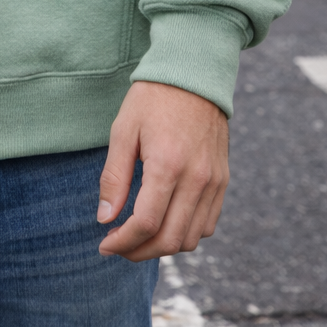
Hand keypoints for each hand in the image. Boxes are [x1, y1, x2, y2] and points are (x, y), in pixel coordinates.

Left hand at [96, 81, 228, 261]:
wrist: (193, 74)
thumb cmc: (152, 99)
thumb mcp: (123, 130)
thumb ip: (114, 177)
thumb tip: (104, 218)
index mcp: (167, 164)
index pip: (146, 223)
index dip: (123, 242)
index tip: (104, 244)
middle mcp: (196, 178)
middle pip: (170, 240)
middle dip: (139, 251)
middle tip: (118, 245)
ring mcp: (214, 182)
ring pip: (191, 239)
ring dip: (163, 246)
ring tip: (139, 236)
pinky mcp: (222, 181)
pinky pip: (207, 224)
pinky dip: (185, 233)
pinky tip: (164, 222)